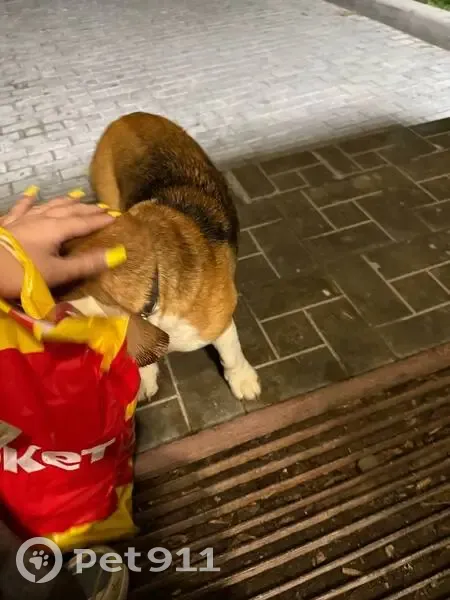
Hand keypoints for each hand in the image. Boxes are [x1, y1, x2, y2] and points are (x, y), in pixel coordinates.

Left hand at [0, 187, 124, 297]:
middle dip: (87, 209)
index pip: (84, 222)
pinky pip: (22, 208)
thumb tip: (118, 254)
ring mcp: (23, 219)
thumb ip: (86, 263)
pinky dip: (29, 200)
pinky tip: (32, 193)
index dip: (101, 220)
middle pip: (69, 210)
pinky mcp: (8, 224)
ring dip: (65, 201)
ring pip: (49, 205)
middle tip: (103, 207)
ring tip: (77, 195)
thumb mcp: (58, 273)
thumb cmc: (22, 273)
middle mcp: (42, 219)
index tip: (117, 216)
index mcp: (56, 229)